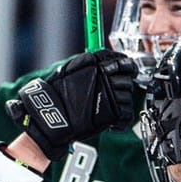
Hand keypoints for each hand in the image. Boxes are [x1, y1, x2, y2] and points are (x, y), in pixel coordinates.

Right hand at [6, 51, 138, 157]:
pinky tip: (110, 121)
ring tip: (105, 109)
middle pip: (127, 79)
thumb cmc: (56, 96)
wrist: (52, 118)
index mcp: (96, 62)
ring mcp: (111, 93)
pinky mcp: (114, 111)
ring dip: (120, 104)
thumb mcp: (68, 69)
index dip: (127, 67)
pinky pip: (126, 113)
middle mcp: (106, 76)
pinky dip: (121, 120)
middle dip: (122, 87)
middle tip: (112, 95)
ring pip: (127, 96)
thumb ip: (88, 63)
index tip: (129, 71)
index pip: (122, 60)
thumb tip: (104, 60)